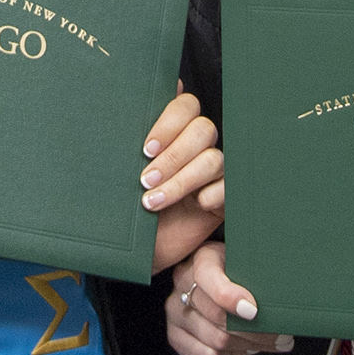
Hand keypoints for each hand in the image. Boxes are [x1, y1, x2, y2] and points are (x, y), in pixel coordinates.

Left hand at [141, 87, 223, 270]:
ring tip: (154, 201)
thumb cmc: (128, 208)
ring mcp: (213, 172)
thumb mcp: (123, 174)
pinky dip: (213, 193)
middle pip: (202, 129)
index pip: (185, 106)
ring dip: (182, 180)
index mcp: (174, 131)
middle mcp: (196, 146)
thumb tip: (128, 103)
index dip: (168, 124)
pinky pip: (230, 186)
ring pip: (212, 159)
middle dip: (173, 156)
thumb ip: (127, 140)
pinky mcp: (224, 196)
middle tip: (145, 179)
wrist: (136, 251)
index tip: (146, 149)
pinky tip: (196, 203)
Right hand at [162, 240, 284, 354]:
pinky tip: (246, 346)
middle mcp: (182, 282)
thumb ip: (260, 274)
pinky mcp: (176, 334)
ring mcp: (176, 309)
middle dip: (255, 330)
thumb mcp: (249, 260)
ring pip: (215, 339)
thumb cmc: (240, 268)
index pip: (208, 278)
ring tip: (270, 341)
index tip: (254, 310)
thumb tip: (280, 297)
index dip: (231, 298)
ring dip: (249, 345)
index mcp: (202, 257)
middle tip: (280, 334)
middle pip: (217, 316)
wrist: (221, 274)